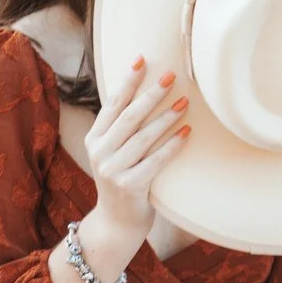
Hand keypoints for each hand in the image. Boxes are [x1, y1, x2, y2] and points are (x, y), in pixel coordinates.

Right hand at [81, 54, 189, 255]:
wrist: (116, 223)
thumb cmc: (122, 181)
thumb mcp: (113, 153)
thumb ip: (121, 129)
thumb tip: (145, 95)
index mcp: (94, 139)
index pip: (113, 104)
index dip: (128, 81)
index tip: (142, 59)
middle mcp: (100, 152)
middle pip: (130, 116)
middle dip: (152, 93)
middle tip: (172, 75)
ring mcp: (112, 170)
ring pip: (144, 137)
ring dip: (166, 117)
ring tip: (185, 102)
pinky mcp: (130, 186)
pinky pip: (155, 161)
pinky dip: (172, 146)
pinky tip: (186, 133)